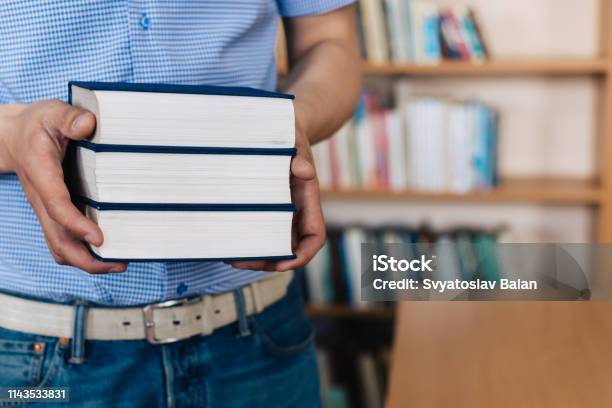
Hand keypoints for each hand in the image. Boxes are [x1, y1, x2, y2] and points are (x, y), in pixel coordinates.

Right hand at [2, 100, 126, 272]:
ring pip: (59, 247)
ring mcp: (45, 210)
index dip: (77, 225)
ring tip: (118, 263)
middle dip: (86, 259)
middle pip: (58, 240)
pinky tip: (105, 252)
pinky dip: (81, 252)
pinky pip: (62, 241)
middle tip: (119, 263)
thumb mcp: (52, 112)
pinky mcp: (52, 214)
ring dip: (85, 261)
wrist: (12, 137)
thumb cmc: (37, 125)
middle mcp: (41, 199)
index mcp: (42, 175)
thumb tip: (88, 125)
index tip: (100, 238)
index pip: (57, 206)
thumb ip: (69, 118)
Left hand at [229, 124, 325, 271]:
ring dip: (256, 254)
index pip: (314, 237)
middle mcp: (297, 210)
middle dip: (268, 261)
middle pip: (290, 248)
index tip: (282, 264)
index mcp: (308, 199)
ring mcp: (282, 210)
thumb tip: (304, 172)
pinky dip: (248, 238)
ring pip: (274, 242)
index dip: (302, 255)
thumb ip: (300, 155)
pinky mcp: (267, 206)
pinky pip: (261, 229)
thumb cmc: (290, 133)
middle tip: (240, 261)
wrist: (282, 125)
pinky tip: (229, 238)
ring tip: (230, 256)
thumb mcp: (294, 140)